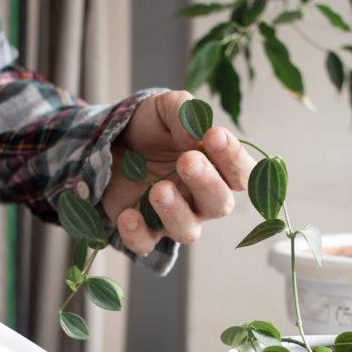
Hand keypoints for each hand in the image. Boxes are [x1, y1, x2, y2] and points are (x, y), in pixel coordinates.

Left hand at [103, 90, 254, 253]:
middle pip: (219, 205)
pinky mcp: (142, 229)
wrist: (110, 140)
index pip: (241, 174)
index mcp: (216, 168)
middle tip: (188, 160)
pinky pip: (145, 243)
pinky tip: (127, 215)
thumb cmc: (151, 127)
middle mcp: (200, 198)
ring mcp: (172, 217)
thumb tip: (196, 133)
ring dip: (175, 212)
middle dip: (206, 183)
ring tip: (159, 189)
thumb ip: (184, 112)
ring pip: (187, 231)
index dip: (234, 158)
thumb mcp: (165, 108)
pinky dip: (137, 233)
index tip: (214, 135)